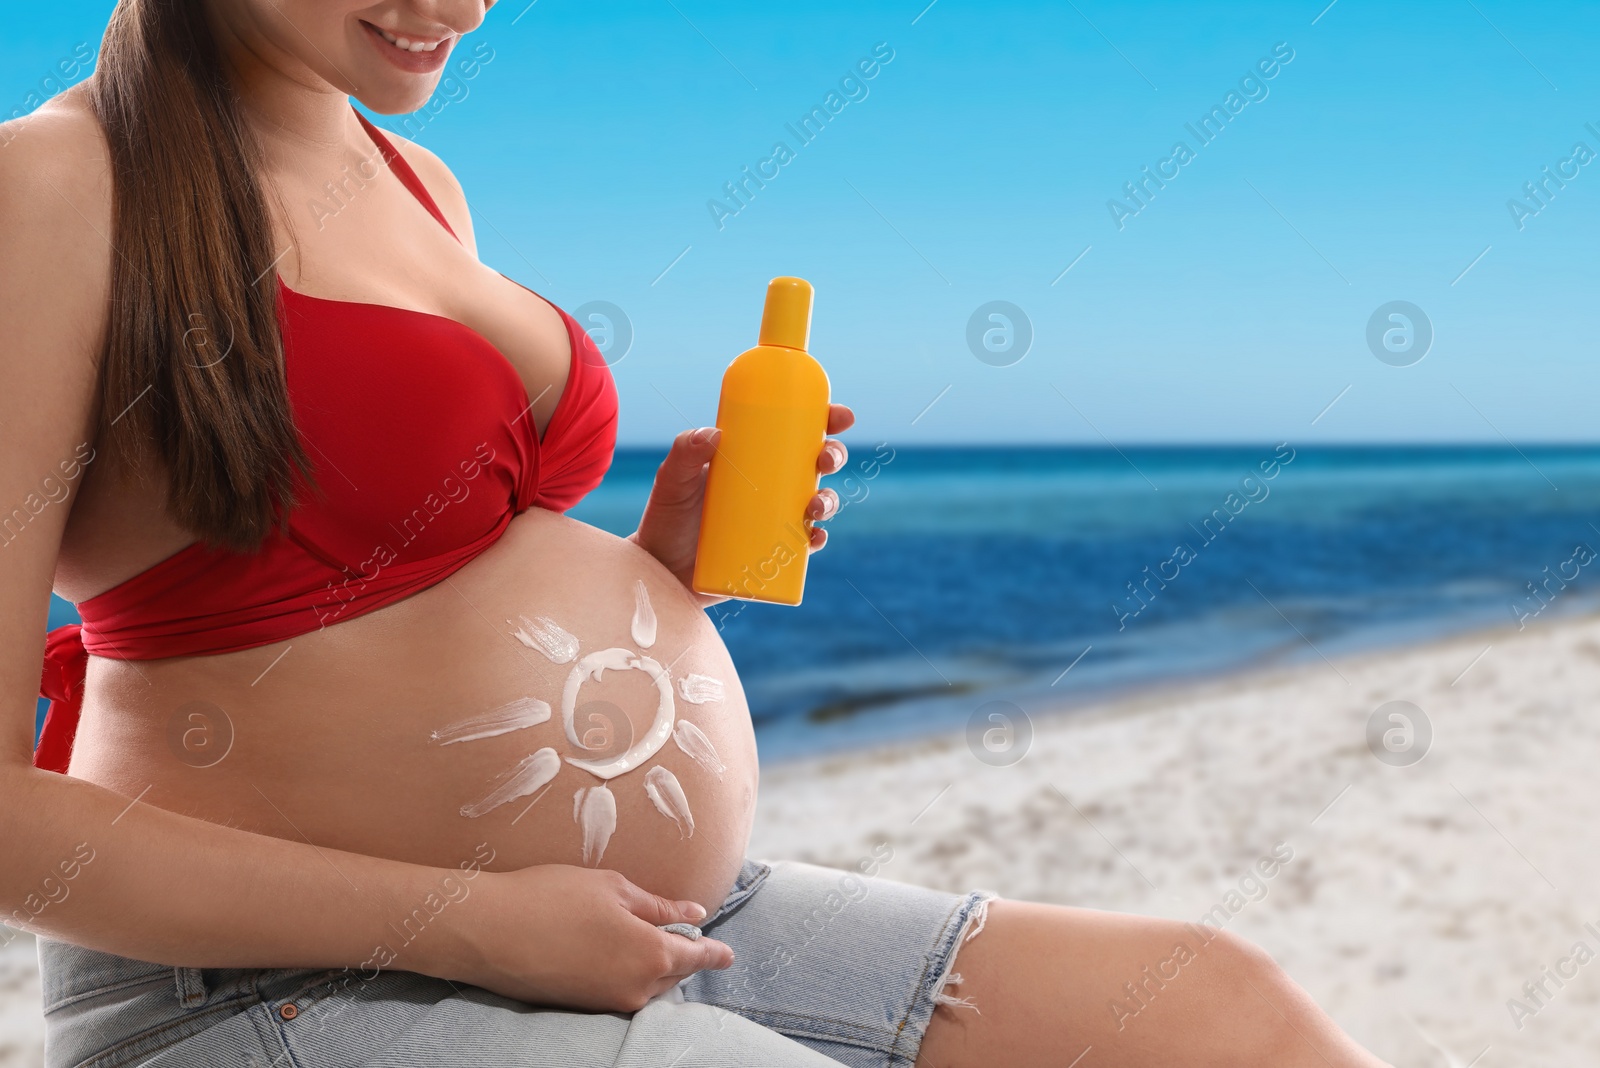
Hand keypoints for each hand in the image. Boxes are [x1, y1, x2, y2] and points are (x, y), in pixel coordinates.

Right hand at [437, 865, 732, 1011]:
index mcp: (651, 955)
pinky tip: (614, 951)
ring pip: (647, 985)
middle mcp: (635, 988)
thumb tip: (694, 914)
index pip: (697, 957)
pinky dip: (628, 973)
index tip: (728, 954)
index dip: (714, 953)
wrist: (488, 930)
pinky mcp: (581, 1006)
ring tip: (647, 939)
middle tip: (686, 935)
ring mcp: (607, 1001)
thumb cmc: (551, 897)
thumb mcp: (614, 888)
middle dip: (683, 956)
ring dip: (653, 966)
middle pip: (673, 974)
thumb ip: (659, 907)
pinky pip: (621, 991)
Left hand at [630, 404, 856, 606]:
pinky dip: (818, 540)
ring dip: (829, 501)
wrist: (660, 572)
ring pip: (818, 504)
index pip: (794, 433)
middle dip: (833, 457)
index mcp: (752, 460)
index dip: (824, 421)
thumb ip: (684, 453)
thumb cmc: (666, 520)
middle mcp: (770, 487)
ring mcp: (775, 520)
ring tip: (815, 507)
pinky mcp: (774, 553)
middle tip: (825, 461)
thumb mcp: (671, 481)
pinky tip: (815, 537)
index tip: (840, 416)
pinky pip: (806, 545)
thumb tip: (715, 433)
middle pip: (815, 465)